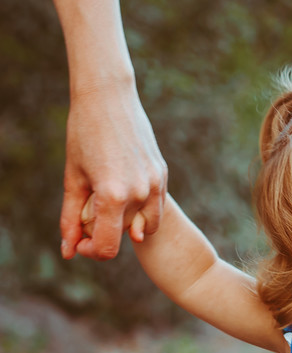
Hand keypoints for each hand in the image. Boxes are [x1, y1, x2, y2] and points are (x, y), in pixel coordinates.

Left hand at [60, 79, 166, 260]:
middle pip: (125, 236)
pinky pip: (156, 206)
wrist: (109, 99)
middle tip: (90, 212)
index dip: (91, 251)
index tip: (80, 242)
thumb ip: (70, 219)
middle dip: (107, 232)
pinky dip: (140, 208)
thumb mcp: (73, 180)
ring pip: (146, 225)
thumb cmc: (84, 136)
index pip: (108, 247)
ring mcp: (155, 183)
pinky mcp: (162, 174)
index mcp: (113, 196)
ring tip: (110, 203)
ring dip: (129, 224)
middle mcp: (139, 193)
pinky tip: (123, 188)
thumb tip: (68, 252)